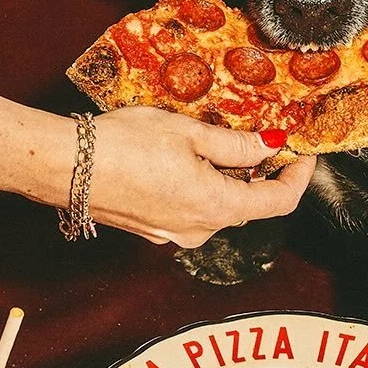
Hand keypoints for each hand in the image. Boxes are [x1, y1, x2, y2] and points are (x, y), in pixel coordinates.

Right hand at [87, 106, 315, 246]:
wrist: (64, 166)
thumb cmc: (123, 145)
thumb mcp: (189, 132)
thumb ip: (236, 144)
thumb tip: (272, 145)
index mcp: (216, 206)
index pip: (278, 202)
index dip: (298, 176)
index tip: (303, 153)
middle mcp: (199, 230)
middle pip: (247, 204)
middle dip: (260, 172)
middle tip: (261, 137)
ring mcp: (173, 234)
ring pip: (217, 206)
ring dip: (227, 178)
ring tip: (216, 141)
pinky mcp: (151, 229)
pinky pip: (190, 210)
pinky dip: (200, 187)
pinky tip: (183, 159)